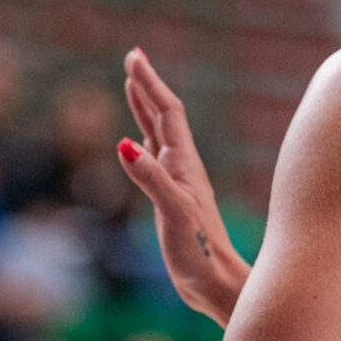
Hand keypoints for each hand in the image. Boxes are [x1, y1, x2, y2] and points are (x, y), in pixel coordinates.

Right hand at [116, 47, 248, 323]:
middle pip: (163, 116)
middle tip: (132, 57)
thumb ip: (150, 179)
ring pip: (159, 134)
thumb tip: (124, 145)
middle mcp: (183, 167)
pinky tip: (138, 142)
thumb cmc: (199, 252)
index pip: (166, 112)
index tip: (133, 57)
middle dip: (146, 86)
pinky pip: (155, 159)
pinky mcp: (173, 200)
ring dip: (145, 108)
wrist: (216, 284)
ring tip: (132, 86)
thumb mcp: (172, 212)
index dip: (149, 83)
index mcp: (184, 164)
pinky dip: (143, 141)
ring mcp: (178, 182)